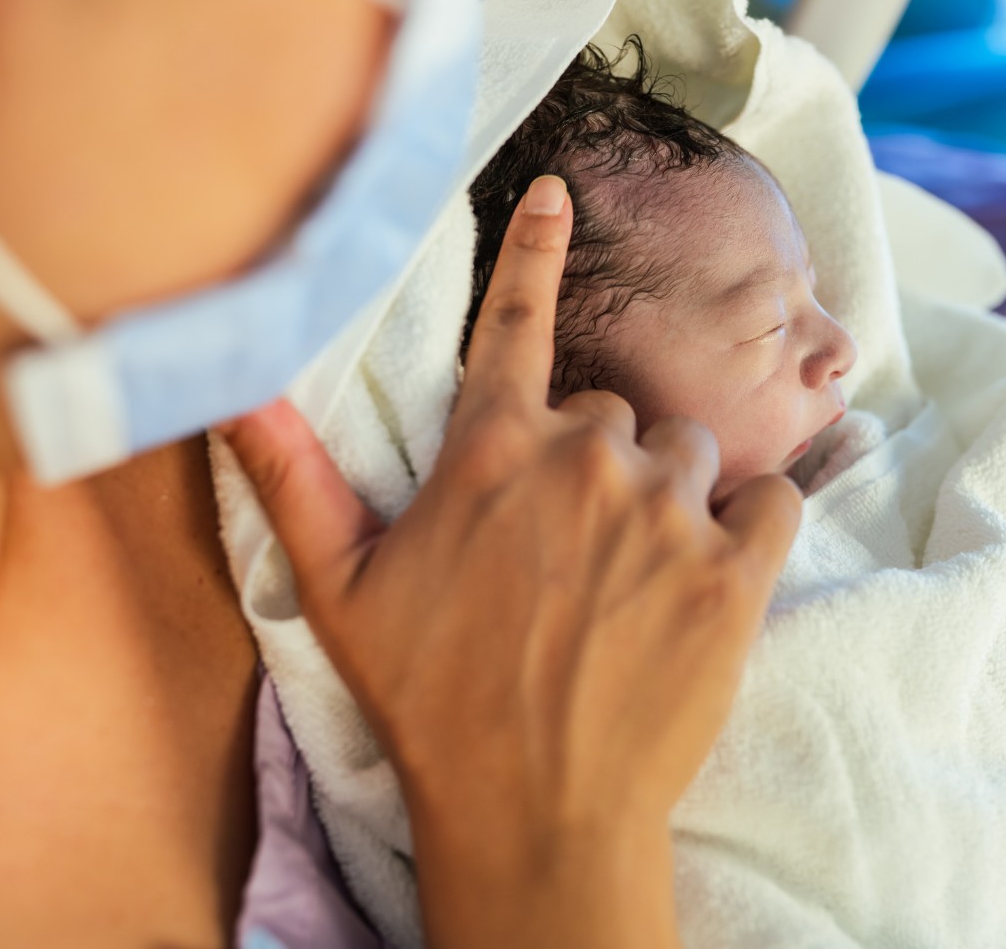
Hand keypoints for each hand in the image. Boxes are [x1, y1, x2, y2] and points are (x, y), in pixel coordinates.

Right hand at [220, 175, 801, 948]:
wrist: (536, 811)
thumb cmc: (432, 699)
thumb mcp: (340, 590)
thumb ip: (292, 477)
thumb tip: (232, 389)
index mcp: (492, 452)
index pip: (515, 321)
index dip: (533, 251)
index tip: (556, 193)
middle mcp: (586, 458)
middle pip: (612, 410)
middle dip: (595, 462)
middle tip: (568, 552)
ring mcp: (668, 512)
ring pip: (688, 451)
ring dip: (668, 495)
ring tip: (632, 577)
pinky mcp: (735, 573)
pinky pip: (772, 499)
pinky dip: (751, 524)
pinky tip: (711, 574)